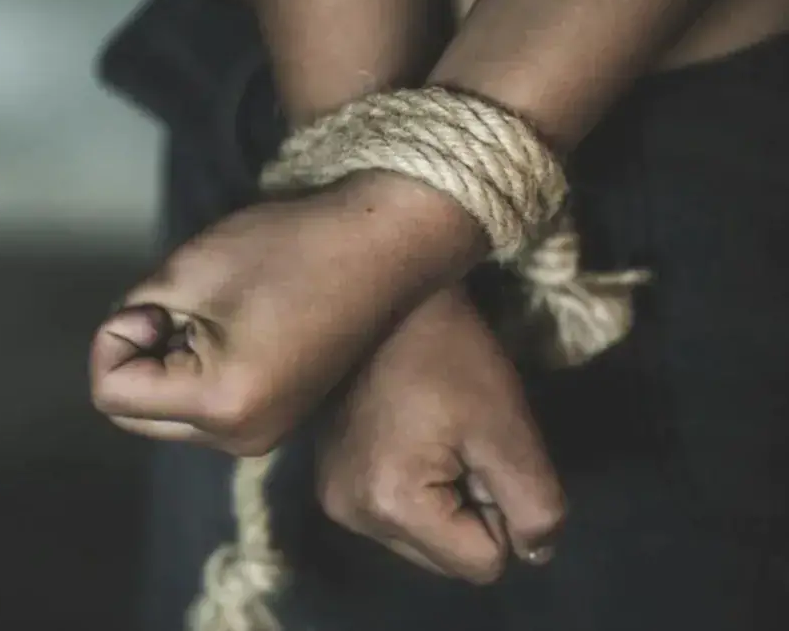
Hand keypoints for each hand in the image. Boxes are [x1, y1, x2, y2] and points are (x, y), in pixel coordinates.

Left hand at [90, 172, 485, 455]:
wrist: (383, 248)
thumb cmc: (286, 249)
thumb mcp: (184, 273)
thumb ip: (132, 317)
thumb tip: (128, 347)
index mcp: (219, 405)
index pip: (110, 394)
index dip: (116, 339)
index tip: (164, 301)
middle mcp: (240, 437)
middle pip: (136, 414)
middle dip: (140, 358)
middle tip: (184, 307)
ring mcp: (263, 435)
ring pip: (168, 413)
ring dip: (170, 364)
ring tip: (220, 314)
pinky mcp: (277, 420)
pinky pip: (207, 407)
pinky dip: (200, 371)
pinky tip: (240, 329)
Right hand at [317, 286, 564, 582]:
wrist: (385, 297)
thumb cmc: (452, 356)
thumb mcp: (510, 430)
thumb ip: (536, 506)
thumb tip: (534, 553)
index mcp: (392, 503)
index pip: (482, 563)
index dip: (502, 514)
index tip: (484, 451)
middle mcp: (350, 513)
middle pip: (446, 558)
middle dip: (468, 510)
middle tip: (459, 439)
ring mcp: (331, 497)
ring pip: (421, 539)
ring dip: (441, 501)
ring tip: (431, 433)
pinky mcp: (326, 479)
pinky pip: (391, 513)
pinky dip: (412, 488)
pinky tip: (407, 435)